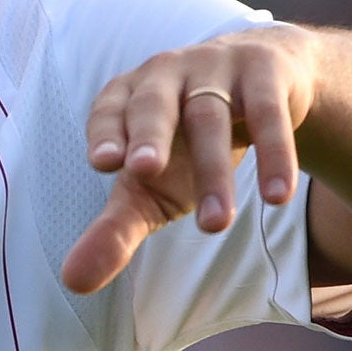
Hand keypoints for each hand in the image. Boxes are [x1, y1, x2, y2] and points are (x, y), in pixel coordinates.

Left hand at [59, 24, 320, 293]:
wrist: (266, 80)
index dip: (105, 133)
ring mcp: (215, 68)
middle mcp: (165, 75)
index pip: (108, 110)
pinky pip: (268, 113)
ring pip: (210, 118)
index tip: (102, 162)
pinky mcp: (264, 72)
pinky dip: (275, 153)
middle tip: (143, 171)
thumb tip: (74, 282)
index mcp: (127, 96)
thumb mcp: (152, 186)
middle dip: (148, 135)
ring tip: (216, 226)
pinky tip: (277, 197)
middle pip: (153, 105)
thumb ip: (115, 230)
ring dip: (213, 171)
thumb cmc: (188, 143)